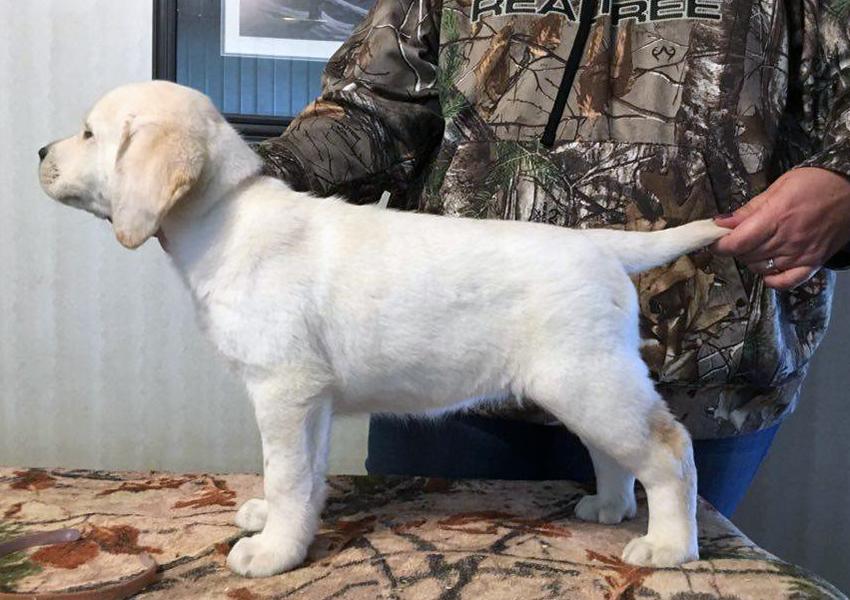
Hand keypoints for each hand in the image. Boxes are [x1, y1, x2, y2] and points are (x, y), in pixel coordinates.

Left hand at [712, 167, 849, 289]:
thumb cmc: (816, 183)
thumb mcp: (778, 187)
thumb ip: (749, 209)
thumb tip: (721, 223)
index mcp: (776, 217)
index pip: (738, 242)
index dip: (720, 245)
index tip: (714, 240)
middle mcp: (788, 239)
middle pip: (746, 256)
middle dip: (735, 248)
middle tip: (737, 238)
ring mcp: (801, 253)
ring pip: (761, 268)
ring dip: (751, 260)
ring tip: (755, 247)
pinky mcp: (813, 263)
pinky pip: (785, 282)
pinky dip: (771, 279)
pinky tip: (767, 268)